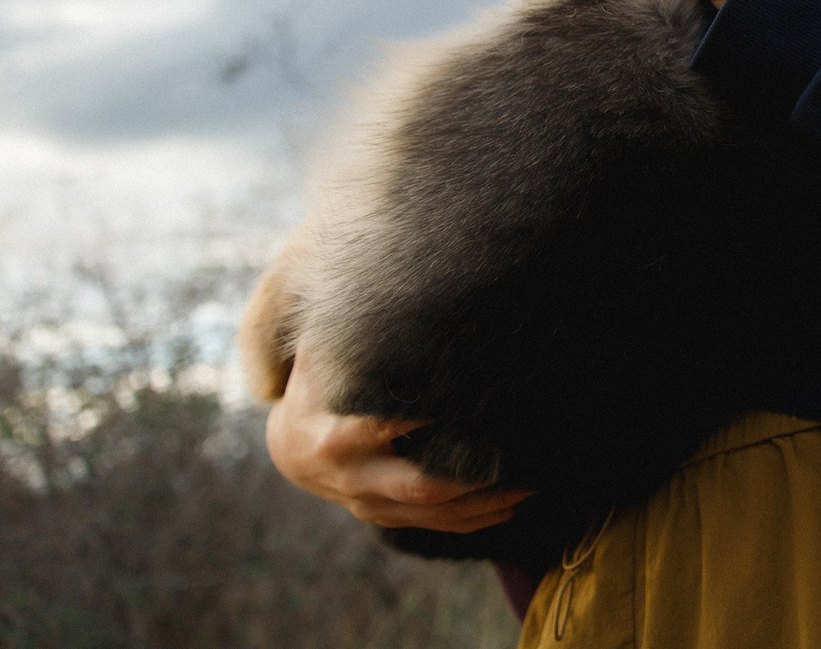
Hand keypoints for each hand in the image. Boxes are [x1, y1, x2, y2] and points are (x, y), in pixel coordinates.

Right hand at [265, 349, 530, 532]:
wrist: (288, 443)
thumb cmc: (316, 383)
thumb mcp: (318, 355)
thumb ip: (342, 333)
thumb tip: (383, 296)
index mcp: (329, 436)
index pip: (384, 427)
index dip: (426, 417)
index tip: (473, 398)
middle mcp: (346, 478)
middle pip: (419, 484)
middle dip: (474, 475)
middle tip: (521, 455)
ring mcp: (365, 504)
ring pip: (433, 512)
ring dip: (486, 503)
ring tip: (532, 487)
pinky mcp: (383, 517)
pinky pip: (433, 526)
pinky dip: (474, 520)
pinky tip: (512, 507)